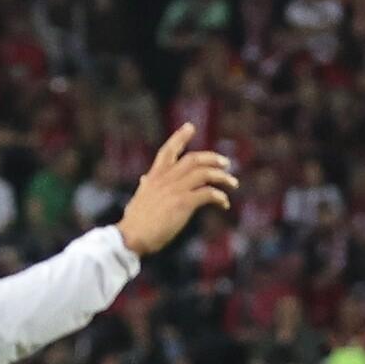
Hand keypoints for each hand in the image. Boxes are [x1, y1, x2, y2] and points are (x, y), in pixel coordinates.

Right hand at [115, 124, 238, 256]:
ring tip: (233, 183)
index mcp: (154, 176)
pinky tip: (224, 203)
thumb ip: (146, 186)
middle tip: (225, 163)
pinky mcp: (183, 203)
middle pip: (193, 159)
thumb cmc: (135, 222)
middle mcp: (166, 179)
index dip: (180, 137)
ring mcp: (175, 190)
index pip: (168, 150)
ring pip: (204, 173)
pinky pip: (207, 193)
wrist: (131, 236)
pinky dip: (219, 196)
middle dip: (212, 158)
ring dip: (222, 177)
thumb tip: (144, 179)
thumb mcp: (140, 197)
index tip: (190, 127)